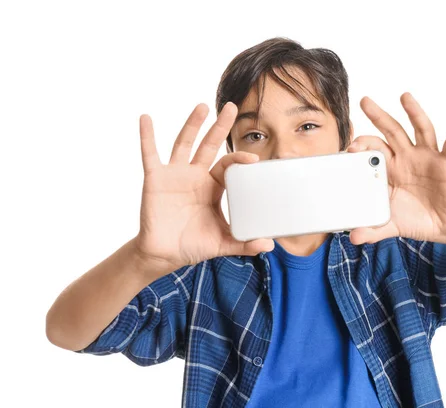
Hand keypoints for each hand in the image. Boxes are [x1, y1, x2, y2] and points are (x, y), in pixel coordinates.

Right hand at [134, 102, 274, 276]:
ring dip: (192, 124)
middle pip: (209, 145)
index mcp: (213, 187)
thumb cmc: (192, 244)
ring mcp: (175, 174)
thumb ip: (244, 243)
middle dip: (220, 126)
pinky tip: (146, 118)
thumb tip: (269, 245)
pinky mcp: (155, 179)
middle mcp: (195, 175)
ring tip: (202, 106)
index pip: (228, 165)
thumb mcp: (222, 243)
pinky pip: (150, 154)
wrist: (164, 254)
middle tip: (231, 107)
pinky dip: (147, 136)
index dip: (239, 159)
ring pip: (184, 143)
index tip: (253, 159)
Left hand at [347, 92, 445, 245]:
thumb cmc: (416, 219)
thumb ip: (372, 230)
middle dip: (378, 116)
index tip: (350, 147)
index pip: (372, 150)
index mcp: (389, 169)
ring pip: (419, 129)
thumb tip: (353, 238)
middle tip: (364, 100)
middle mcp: (407, 158)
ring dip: (413, 112)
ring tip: (404, 96)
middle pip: (390, 131)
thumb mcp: (391, 225)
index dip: (362, 146)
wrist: (444, 228)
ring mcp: (427, 157)